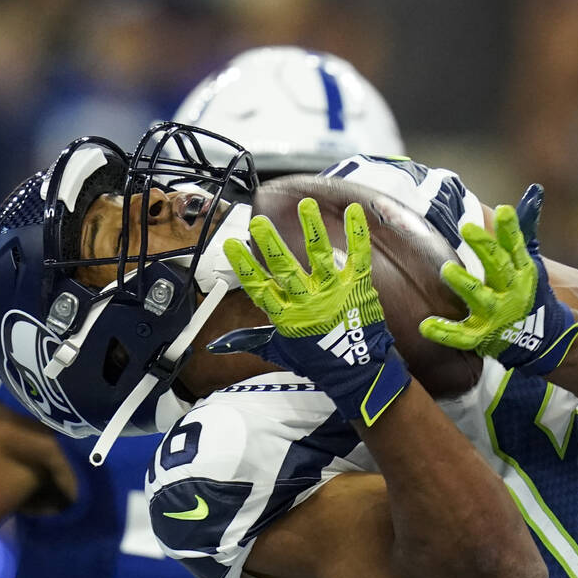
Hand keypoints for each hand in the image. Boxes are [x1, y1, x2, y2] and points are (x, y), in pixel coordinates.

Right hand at [208, 198, 409, 424]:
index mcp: (287, 317)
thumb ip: (250, 341)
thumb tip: (219, 345)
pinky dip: (358, 233)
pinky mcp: (358, 287)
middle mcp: (308, 302)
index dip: (245, 267)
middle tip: (260, 223)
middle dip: (272, 245)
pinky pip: (358, 256)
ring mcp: (334, 293)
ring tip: (305, 205)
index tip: (231, 244)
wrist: (358, 373)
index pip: (260, 289)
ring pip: (320, 257)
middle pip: (286, 270)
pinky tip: (354, 210)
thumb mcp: (280, 351)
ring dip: (312, 229)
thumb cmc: (318, 360)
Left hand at [420, 185, 577, 375]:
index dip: (510, 230)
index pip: (517, 247)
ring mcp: (497, 316)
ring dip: (465, 284)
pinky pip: (462, 336)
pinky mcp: (483, 337)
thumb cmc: (526, 295)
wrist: (542, 340)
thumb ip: (521, 231)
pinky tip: (426, 326)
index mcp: (523, 273)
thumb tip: (533, 192)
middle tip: (468, 228)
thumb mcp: (528, 263)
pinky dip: (445, 332)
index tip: (503, 210)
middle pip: (499, 268)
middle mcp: (512, 293)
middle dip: (485, 248)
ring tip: (447, 268)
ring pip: (481, 298)